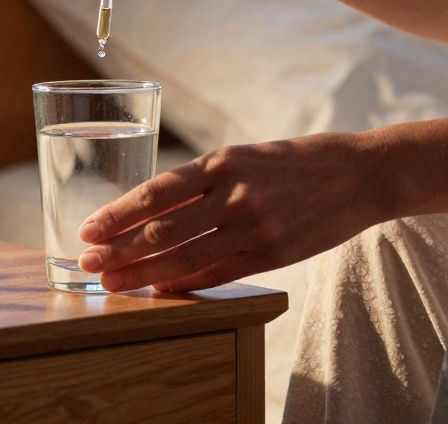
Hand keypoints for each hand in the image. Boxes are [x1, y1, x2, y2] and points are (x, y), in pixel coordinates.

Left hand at [76, 132, 392, 292]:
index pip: (156, 193)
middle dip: (119, 250)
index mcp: (221, 162)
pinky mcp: (274, 252)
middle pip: (162, 230)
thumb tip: (153, 210)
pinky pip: (219, 274)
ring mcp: (254, 226)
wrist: (359, 173)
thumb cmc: (295, 162)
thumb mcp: (245, 156)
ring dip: (143, 274)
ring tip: (113, 283)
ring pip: (185, 257)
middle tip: (88, 264)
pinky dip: (185, 284)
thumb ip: (204, 180)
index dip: (118, 215)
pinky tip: (160, 291)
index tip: (89, 230)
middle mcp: (234, 193)